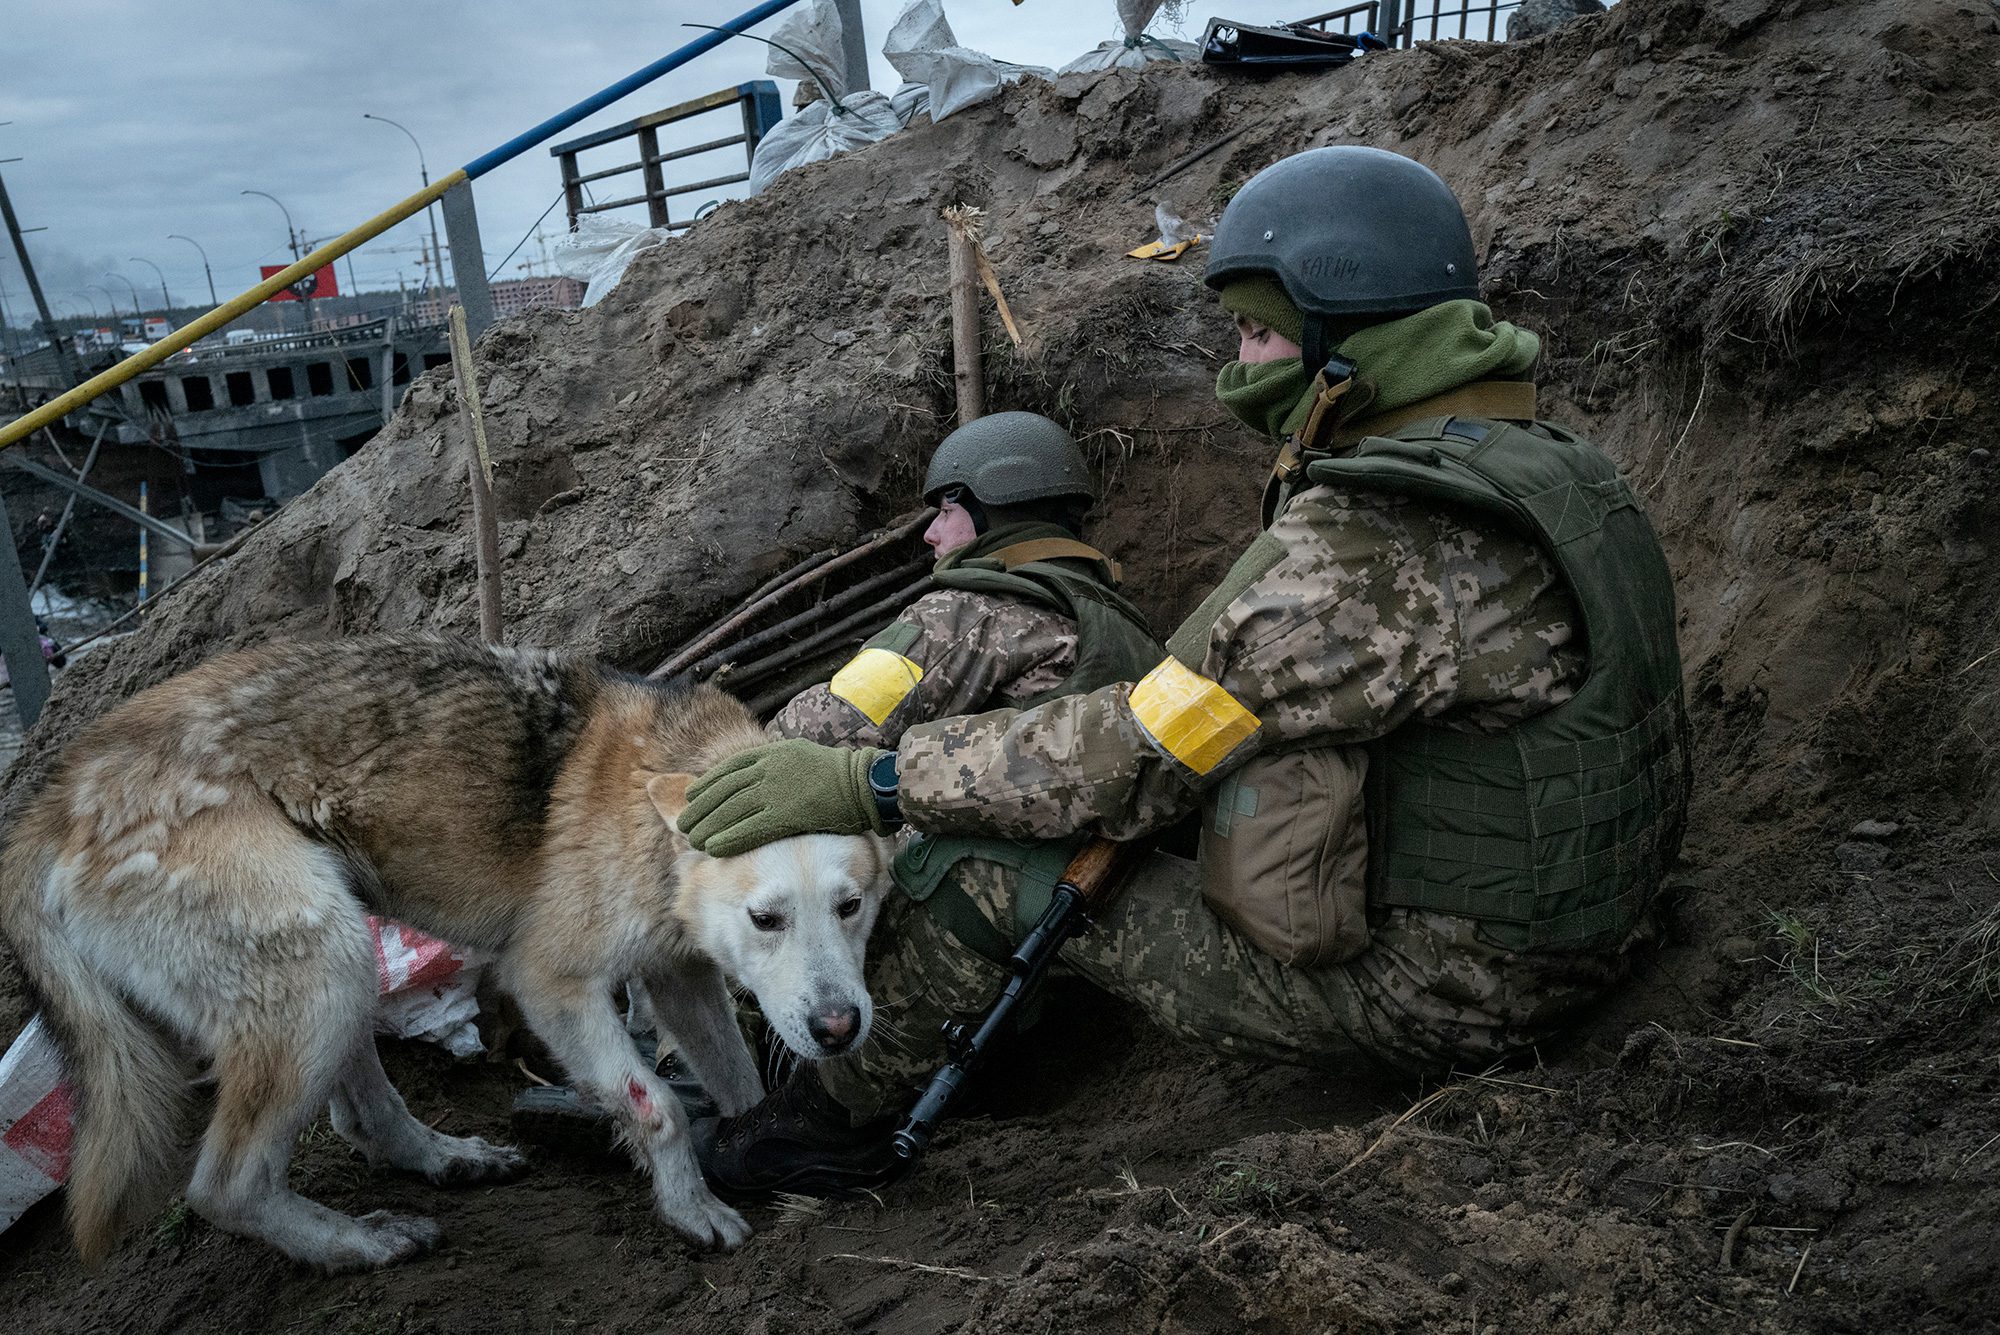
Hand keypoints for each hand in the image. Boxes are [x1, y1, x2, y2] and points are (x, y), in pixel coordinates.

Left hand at [677, 739, 885, 856]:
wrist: (861, 784)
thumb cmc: (835, 773)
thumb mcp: (799, 754)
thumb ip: (774, 763)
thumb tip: (757, 772)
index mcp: (770, 755)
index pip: (726, 770)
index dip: (705, 786)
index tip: (691, 797)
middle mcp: (766, 771)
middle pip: (721, 791)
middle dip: (700, 809)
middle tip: (684, 824)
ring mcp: (774, 793)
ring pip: (729, 811)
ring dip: (708, 826)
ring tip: (692, 839)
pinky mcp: (784, 816)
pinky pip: (747, 829)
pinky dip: (727, 839)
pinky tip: (713, 849)